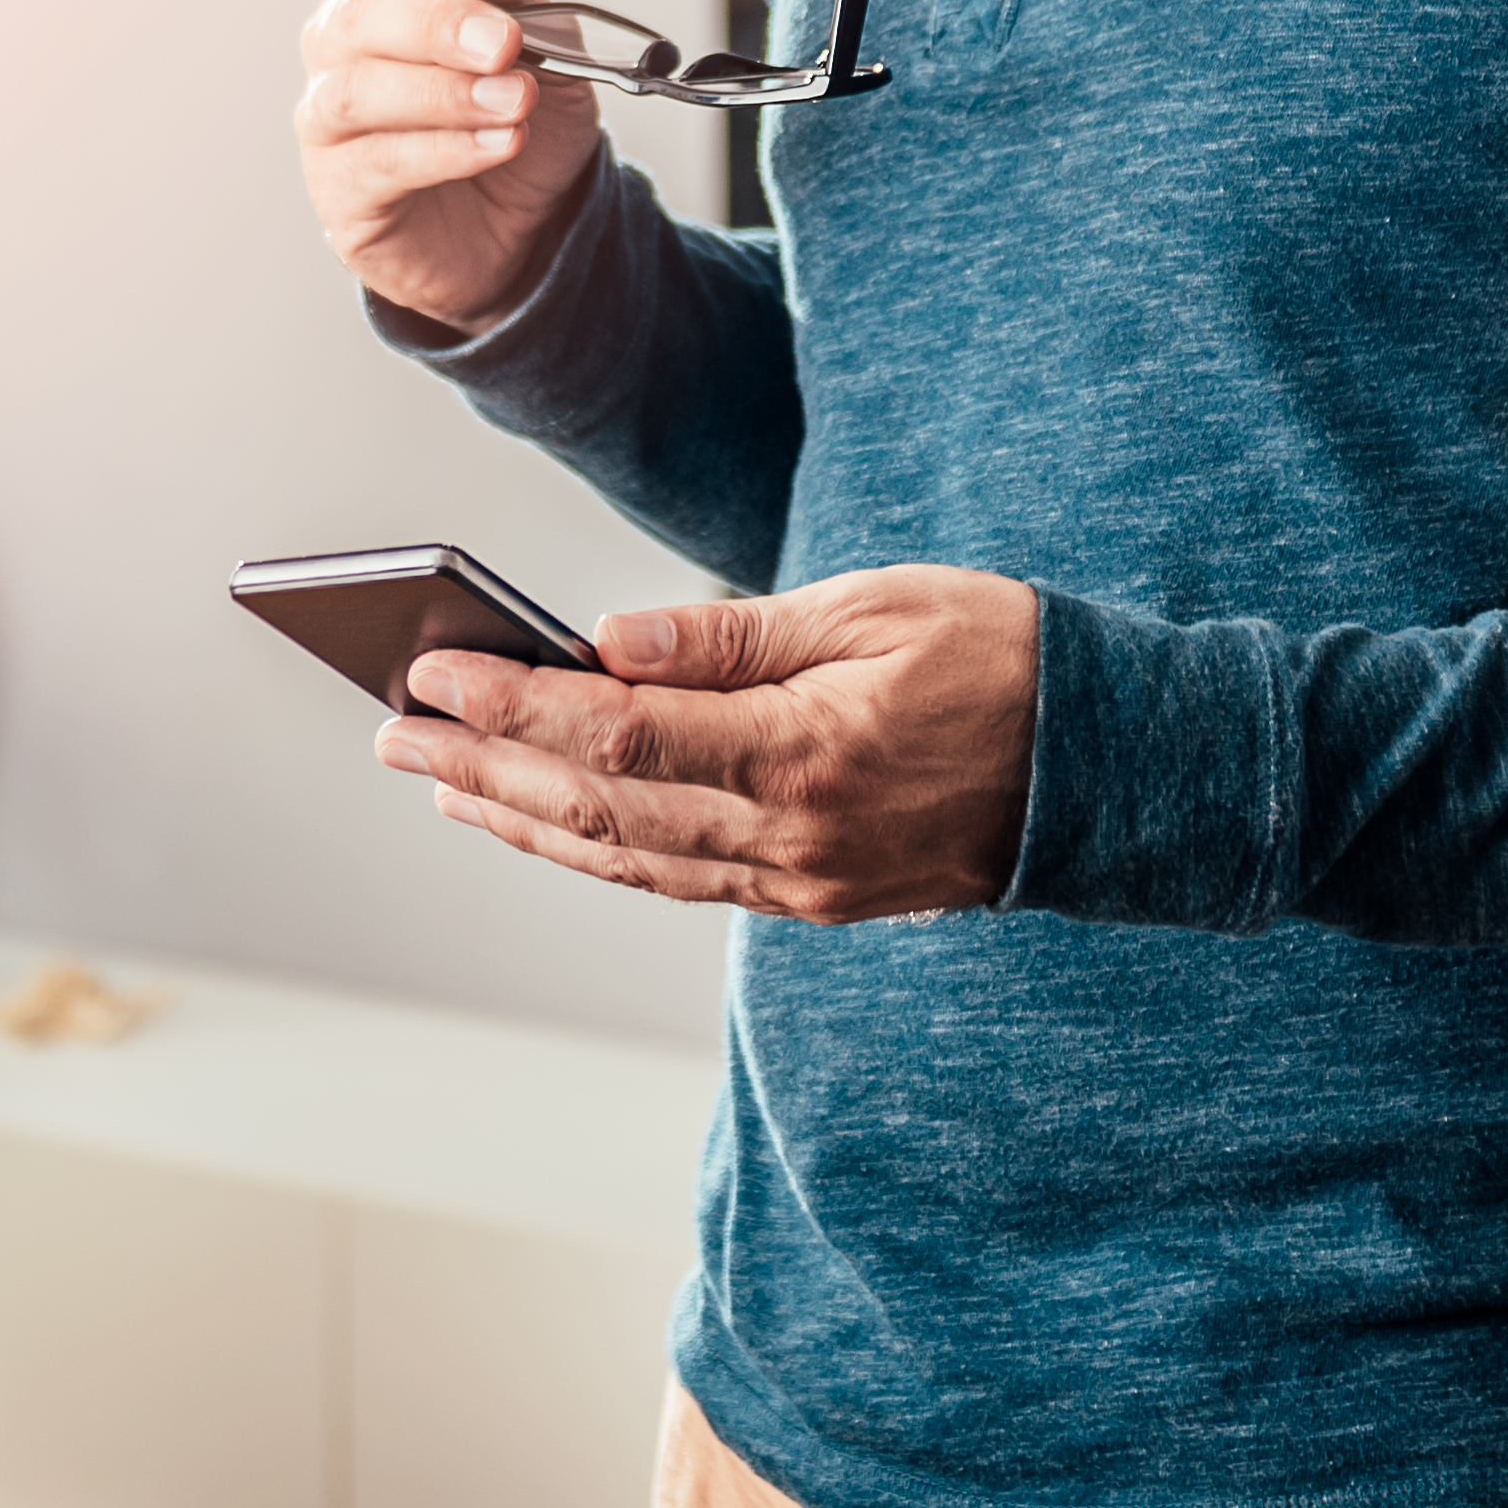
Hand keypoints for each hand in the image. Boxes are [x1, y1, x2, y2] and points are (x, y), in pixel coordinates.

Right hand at [297, 0, 603, 329]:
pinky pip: (377, 162)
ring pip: (356, 91)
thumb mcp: (545, 53)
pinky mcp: (339, 189)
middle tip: (504, 44)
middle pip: (361, 14)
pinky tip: (498, 145)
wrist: (524, 224)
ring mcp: (329, 120)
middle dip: (439, 25)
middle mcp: (341, 47)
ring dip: (443, 93)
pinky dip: (445, 150)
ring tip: (514, 102)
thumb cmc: (518, 123)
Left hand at [376, 568, 1038, 920]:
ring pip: (623, 857)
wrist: (1117, 769)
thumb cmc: (1004, 654)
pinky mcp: (813, 899)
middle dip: (480, 768)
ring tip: (436, 782)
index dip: (509, 706)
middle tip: (390, 731)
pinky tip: (544, 823)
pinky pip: (676, 881)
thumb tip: (600, 644)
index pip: (614, 733)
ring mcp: (801, 883)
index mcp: (804, 752)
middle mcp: (791, 838)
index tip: (429, 672)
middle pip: (596, 805)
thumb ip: (730, 637)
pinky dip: (595, 851)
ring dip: (518, 820)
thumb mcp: (872, 607)